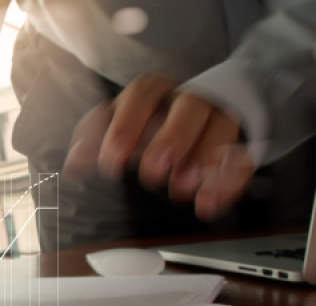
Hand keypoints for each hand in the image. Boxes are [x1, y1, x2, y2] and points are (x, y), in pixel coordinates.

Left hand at [62, 73, 254, 220]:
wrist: (205, 111)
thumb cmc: (154, 120)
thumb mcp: (120, 124)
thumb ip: (95, 139)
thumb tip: (73, 164)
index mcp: (156, 91)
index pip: (143, 95)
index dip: (127, 126)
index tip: (112, 161)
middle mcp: (191, 99)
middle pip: (190, 106)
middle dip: (171, 138)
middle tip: (153, 172)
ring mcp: (221, 117)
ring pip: (222, 127)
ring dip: (204, 158)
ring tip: (182, 188)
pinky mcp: (242, 143)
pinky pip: (242, 159)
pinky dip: (227, 184)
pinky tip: (208, 204)